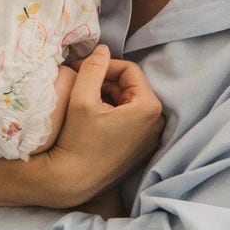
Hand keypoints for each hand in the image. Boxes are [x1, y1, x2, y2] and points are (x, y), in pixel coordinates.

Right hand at [46, 45, 163, 207]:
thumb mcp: (82, 98)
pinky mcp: (140, 150)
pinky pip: (129, 120)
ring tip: (83, 101)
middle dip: (104, 81)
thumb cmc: (77, 140)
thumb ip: (93, 67)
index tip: (80, 70)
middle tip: (79, 83)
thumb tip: (102, 49)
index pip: (128, 69)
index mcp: (149, 107)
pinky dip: (111, 112)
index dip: (102, 65)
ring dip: (106, 96)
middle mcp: (157, 123)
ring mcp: (150, 139)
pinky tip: (91, 118)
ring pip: (128, 102)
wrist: (72, 181)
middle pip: (130, 86)